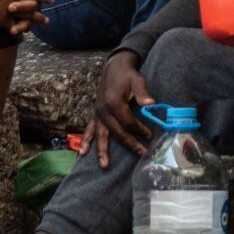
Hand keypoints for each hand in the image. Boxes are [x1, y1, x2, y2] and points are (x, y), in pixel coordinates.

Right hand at [85, 51, 153, 168]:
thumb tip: (151, 104)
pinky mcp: (95, 115)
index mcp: (114, 102)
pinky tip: (82, 153)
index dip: (139, 129)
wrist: (114, 68)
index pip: (128, 121)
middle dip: (129, 143)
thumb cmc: (127, 75)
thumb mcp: (137, 80)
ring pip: (100, 135)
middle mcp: (103, 110)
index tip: (150, 135)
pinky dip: (85, 141)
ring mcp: (98, 114)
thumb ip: (143, 93)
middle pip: (117, 131)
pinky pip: (89, 130)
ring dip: (102, 151)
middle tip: (141, 153)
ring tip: (105, 165)